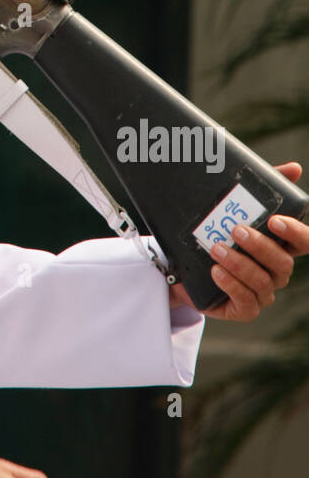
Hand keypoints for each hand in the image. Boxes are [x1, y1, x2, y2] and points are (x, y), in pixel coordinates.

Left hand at [169, 162, 308, 320]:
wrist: (181, 264)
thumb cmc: (215, 232)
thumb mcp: (235, 206)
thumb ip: (265, 187)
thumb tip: (295, 168)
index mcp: (280, 246)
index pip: (304, 243)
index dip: (297, 233)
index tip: (275, 220)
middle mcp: (275, 271)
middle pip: (283, 263)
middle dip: (260, 246)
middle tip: (236, 230)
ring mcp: (262, 292)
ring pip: (263, 282)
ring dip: (239, 264)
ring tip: (216, 249)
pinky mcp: (244, 309)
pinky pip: (246, 301)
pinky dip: (231, 284)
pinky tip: (216, 272)